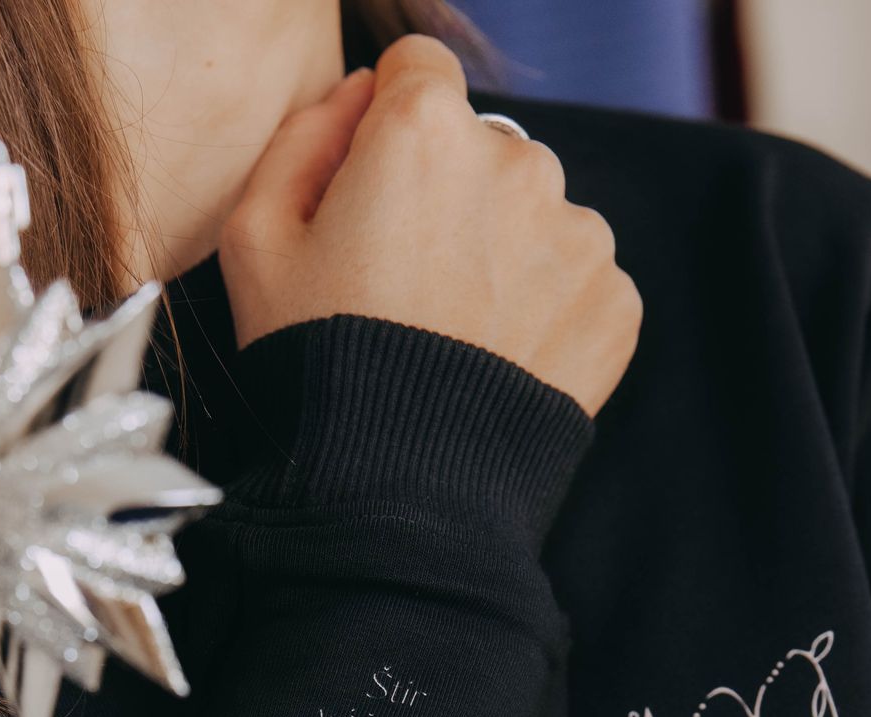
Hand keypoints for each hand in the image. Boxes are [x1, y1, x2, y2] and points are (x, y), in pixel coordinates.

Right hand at [220, 36, 641, 417]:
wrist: (399, 492)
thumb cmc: (316, 363)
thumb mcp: (255, 241)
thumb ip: (303, 138)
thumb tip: (359, 96)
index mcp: (424, 129)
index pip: (417, 71)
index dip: (386, 127)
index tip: (373, 190)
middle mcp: (518, 161)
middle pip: (483, 149)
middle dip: (449, 197)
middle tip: (405, 288)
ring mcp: (577, 233)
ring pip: (535, 216)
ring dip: (503, 255)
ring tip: (455, 335)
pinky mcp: (615, 301)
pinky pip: (577, 283)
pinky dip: (544, 314)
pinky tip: (497, 364)